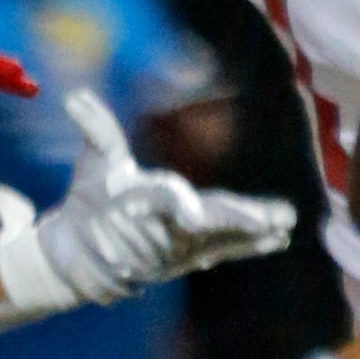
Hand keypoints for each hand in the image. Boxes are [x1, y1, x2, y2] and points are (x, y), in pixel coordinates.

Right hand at [0, 90, 296, 306]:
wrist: (82, 260)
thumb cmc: (92, 205)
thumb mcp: (93, 166)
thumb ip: (96, 130)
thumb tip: (75, 97)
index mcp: (142, 203)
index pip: (163, 202)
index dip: (177, 205)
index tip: (191, 213)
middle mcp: (167, 229)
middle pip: (206, 224)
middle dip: (238, 221)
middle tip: (270, 219)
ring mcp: (182, 247)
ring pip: (223, 239)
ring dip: (255, 233)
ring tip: (284, 227)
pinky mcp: (193, 256)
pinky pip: (226, 250)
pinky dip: (252, 245)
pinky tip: (280, 238)